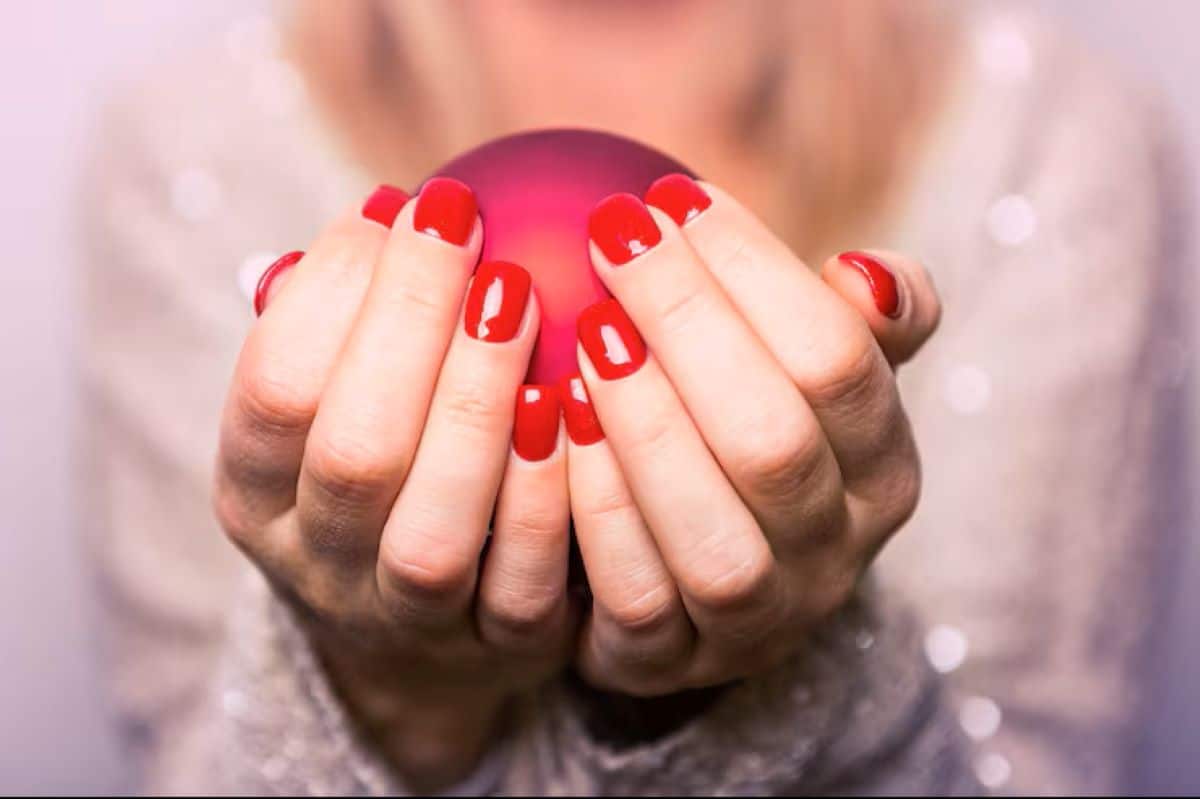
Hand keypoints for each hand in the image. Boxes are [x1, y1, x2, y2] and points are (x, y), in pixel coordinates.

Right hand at [212, 182, 573, 788]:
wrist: (420, 631)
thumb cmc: (387, 466)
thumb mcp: (335, 405)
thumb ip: (344, 326)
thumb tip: (386, 212)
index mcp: (258, 494)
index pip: (274, 391)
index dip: (331, 293)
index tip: (400, 203)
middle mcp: (321, 565)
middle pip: (354, 453)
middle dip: (407, 324)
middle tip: (466, 221)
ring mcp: (409, 619)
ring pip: (434, 533)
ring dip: (477, 408)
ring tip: (518, 298)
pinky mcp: (499, 649)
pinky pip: (525, 586)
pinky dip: (550, 497)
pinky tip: (576, 404)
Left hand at [565, 176, 940, 695]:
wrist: (694, 561)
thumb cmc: (744, 421)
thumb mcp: (808, 368)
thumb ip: (852, 321)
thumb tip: (866, 273)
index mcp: (883, 467)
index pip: (839, 362)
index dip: (755, 274)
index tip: (668, 197)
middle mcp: (835, 554)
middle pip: (773, 444)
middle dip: (689, 326)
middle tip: (612, 234)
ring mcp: (757, 622)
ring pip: (712, 540)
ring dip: (645, 429)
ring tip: (586, 331)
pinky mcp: (672, 662)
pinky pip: (634, 601)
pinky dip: (595, 513)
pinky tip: (548, 421)